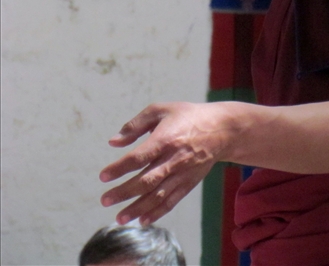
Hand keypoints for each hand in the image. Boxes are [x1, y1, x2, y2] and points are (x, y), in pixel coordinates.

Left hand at [99, 102, 230, 224]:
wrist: (222, 129)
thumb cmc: (187, 116)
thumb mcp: (161, 110)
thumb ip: (135, 125)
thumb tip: (113, 142)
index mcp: (166, 139)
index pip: (139, 157)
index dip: (120, 168)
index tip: (103, 176)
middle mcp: (174, 159)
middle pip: (147, 180)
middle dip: (124, 192)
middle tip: (105, 200)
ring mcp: (183, 173)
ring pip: (158, 195)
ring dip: (138, 208)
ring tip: (120, 218)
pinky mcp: (190, 182)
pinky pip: (173, 200)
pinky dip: (158, 212)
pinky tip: (143, 220)